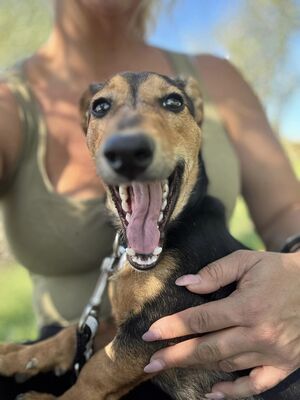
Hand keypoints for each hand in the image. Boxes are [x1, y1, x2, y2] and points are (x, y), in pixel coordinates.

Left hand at [142, 250, 299, 398]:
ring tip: (175, 364)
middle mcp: (258, 334)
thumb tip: (185, 284)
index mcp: (247, 306)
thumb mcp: (247, 262)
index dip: (172, 327)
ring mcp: (272, 353)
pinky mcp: (284, 365)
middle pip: (207, 349)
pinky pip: (255, 386)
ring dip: (198, 365)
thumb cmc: (281, 271)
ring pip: (225, 364)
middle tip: (151, 363)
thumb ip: (215, 273)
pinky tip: (213, 392)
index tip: (150, 334)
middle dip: (175, 356)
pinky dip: (234, 392)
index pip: (200, 320)